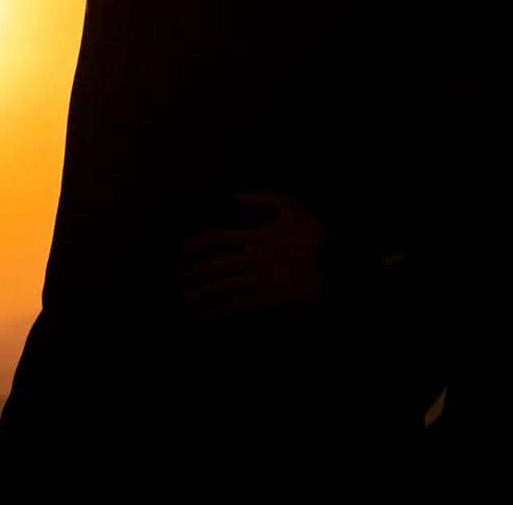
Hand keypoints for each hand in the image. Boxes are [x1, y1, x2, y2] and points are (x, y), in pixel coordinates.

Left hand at [180, 191, 326, 321]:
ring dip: (203, 293)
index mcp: (256, 236)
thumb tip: (235, 196)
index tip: (186, 247)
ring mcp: (260, 280)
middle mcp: (254, 259)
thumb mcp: (289, 205)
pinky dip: (221, 311)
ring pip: (224, 287)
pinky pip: (239, 306)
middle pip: (217, 265)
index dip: (200, 242)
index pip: (220, 238)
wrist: (333, 261)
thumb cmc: (311, 230)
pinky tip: (207, 316)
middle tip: (179, 276)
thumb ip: (261, 197)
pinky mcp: (267, 298)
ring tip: (187, 297)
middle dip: (195, 271)